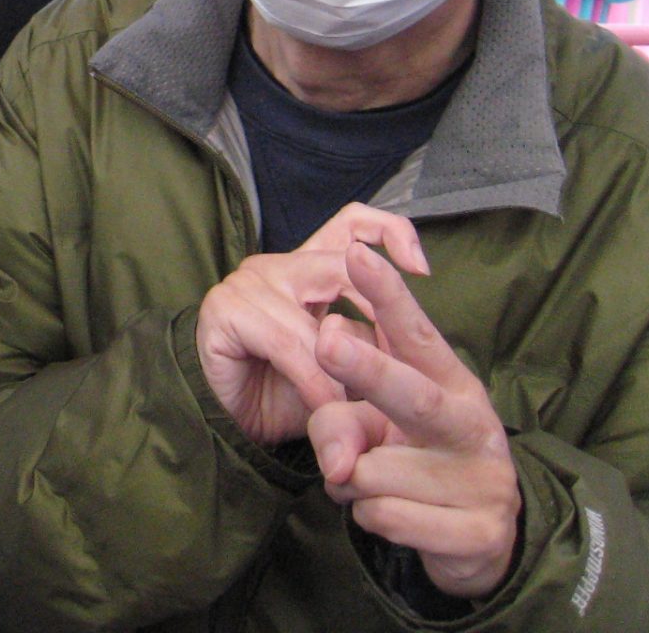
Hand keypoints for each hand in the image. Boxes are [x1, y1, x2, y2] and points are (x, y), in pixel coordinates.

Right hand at [196, 205, 427, 444]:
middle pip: (343, 263)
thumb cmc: (291, 394)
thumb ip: (369, 342)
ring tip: (352, 405)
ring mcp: (248, 282)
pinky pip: (287, 344)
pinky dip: (313, 380)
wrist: (234, 424)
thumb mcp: (344, 366)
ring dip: (341, 370)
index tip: (423, 271)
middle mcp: (279, 265)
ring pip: (318, 319)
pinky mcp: (225, 309)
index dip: (391, 233)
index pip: (352, 223)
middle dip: (378, 308)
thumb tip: (409, 339)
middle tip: (394, 360)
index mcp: (310, 267)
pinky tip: (320, 404)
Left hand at [310, 242, 521, 601]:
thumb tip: (338, 460)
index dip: (388, 295)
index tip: (357, 254)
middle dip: (367, 369)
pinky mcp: (479, 533)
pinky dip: (369, 518)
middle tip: (327, 341)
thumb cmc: (420, 463)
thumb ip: (346, 419)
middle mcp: (474, 422)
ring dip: (349, 482)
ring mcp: (483, 480)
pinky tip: (392, 517)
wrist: (480, 542)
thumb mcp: (381, 431)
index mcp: (452, 382)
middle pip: (412, 394)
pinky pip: (387, 518)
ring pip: (374, 472)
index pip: (416, 334)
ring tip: (371, 485)